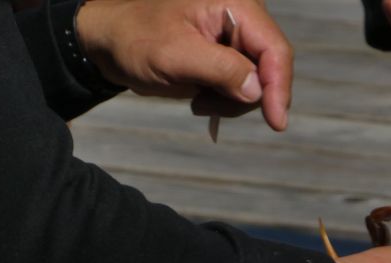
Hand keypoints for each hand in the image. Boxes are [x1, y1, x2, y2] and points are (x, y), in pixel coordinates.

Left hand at [76, 0, 291, 130]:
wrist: (110, 43)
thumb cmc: (135, 39)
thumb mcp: (175, 55)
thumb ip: (221, 69)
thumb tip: (257, 90)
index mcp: (234, 4)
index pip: (274, 49)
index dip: (279, 87)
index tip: (276, 122)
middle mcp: (242, 18)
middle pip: (270, 68)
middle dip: (245, 96)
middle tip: (205, 104)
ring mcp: (237, 39)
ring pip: (258, 84)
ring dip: (231, 101)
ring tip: (198, 99)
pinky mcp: (229, 57)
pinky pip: (244, 88)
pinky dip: (226, 100)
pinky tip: (200, 97)